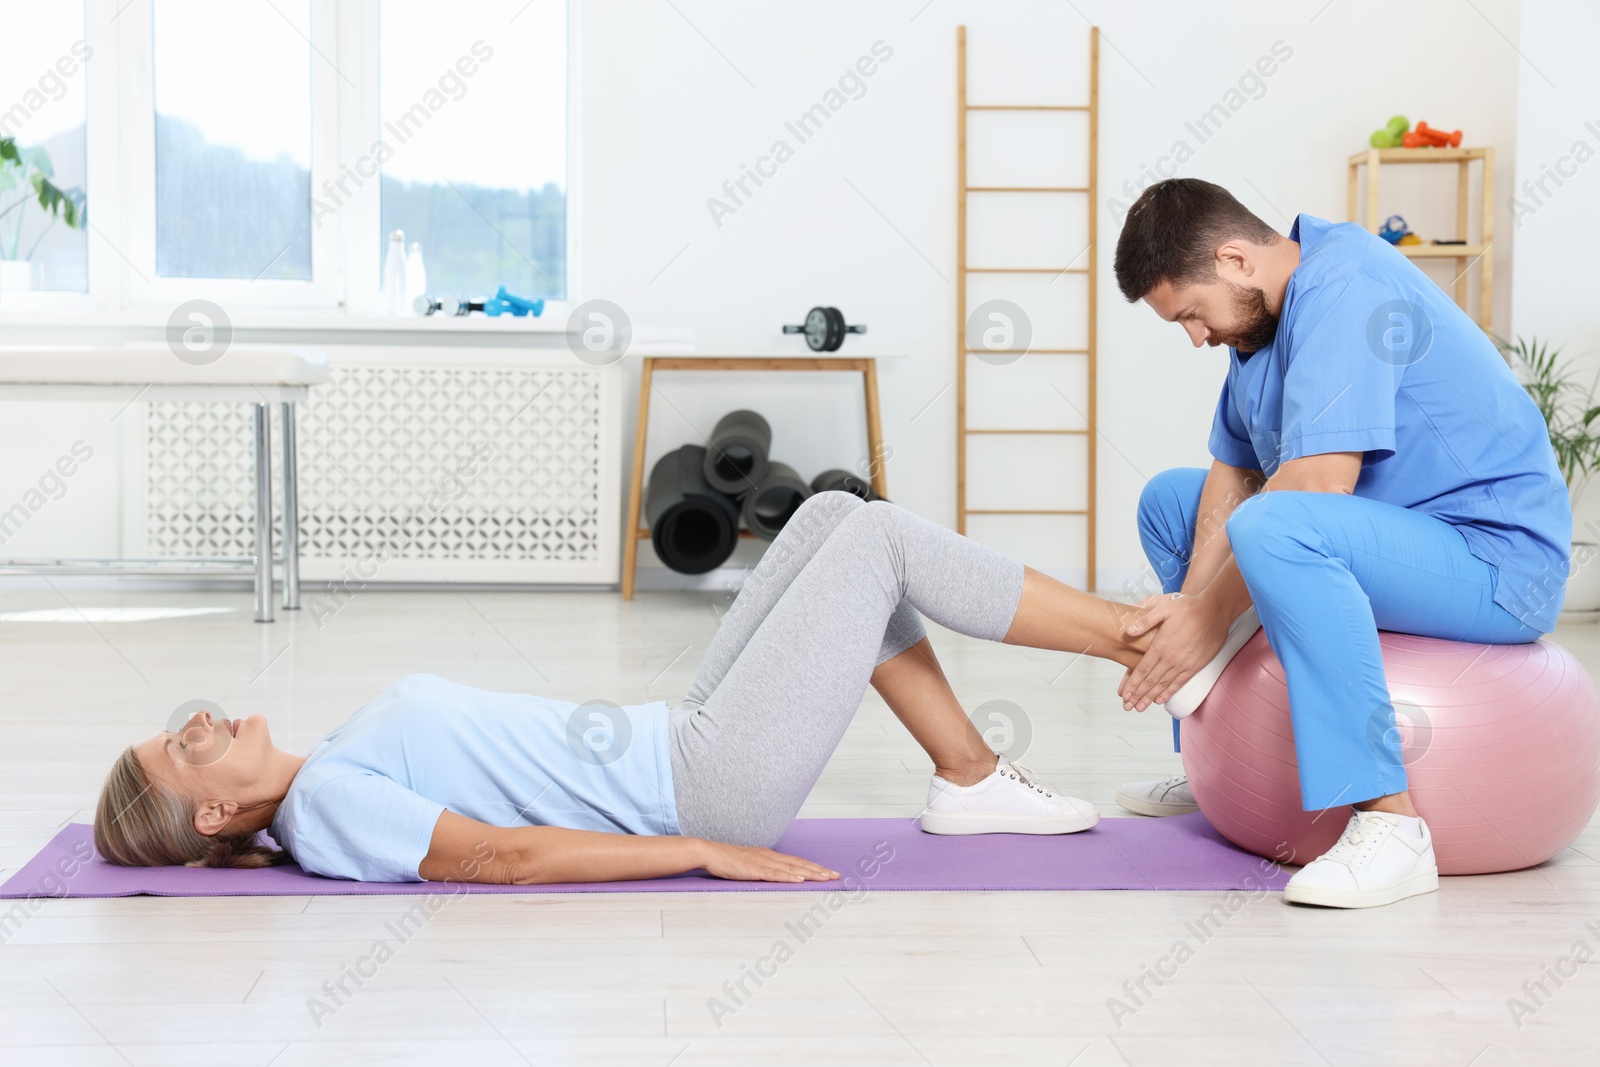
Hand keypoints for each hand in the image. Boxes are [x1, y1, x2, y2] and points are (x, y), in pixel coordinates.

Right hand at [698, 841, 839, 882]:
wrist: (710, 852)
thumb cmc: (728, 860)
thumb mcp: (749, 864)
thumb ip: (763, 868)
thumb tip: (775, 875)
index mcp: (769, 856)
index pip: (797, 862)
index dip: (814, 867)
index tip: (828, 872)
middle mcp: (770, 857)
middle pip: (799, 864)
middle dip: (818, 870)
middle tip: (836, 876)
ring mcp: (762, 862)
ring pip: (791, 869)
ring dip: (809, 873)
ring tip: (824, 878)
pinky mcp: (754, 869)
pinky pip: (774, 874)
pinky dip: (788, 877)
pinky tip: (799, 879)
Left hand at [1117, 592, 1229, 711]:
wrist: (1215, 611)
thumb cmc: (1188, 607)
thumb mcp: (1164, 607)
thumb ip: (1145, 621)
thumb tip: (1128, 631)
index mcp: (1161, 645)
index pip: (1142, 670)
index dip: (1132, 684)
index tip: (1124, 694)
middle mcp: (1171, 658)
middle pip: (1151, 681)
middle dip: (1138, 695)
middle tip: (1127, 706)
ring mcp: (1184, 664)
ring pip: (1164, 685)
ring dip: (1151, 697)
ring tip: (1140, 708)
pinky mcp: (1196, 666)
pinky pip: (1179, 683)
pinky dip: (1169, 692)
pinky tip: (1161, 699)